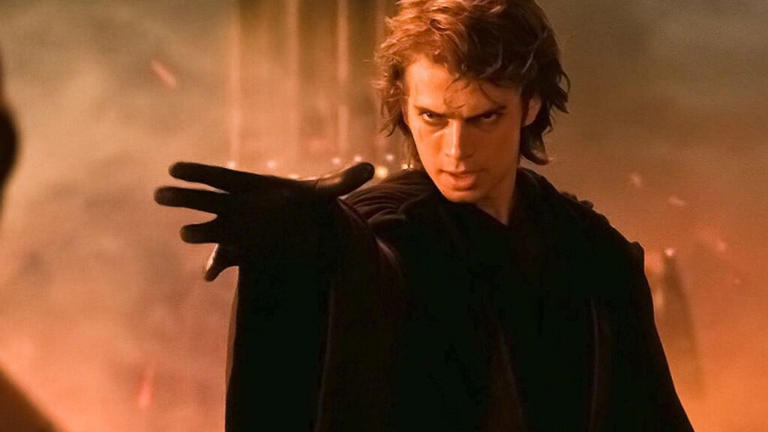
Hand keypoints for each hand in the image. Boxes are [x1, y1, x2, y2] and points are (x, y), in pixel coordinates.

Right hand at [155, 162, 373, 280]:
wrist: (300, 229)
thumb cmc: (304, 205)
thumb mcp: (324, 195)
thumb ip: (342, 182)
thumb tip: (371, 166)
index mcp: (248, 186)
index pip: (217, 176)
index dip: (197, 172)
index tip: (174, 167)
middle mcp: (234, 206)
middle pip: (202, 200)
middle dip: (182, 198)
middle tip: (160, 194)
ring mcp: (232, 229)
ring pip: (207, 229)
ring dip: (197, 232)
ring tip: (187, 233)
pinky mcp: (237, 250)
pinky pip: (221, 259)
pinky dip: (216, 266)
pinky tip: (211, 275)